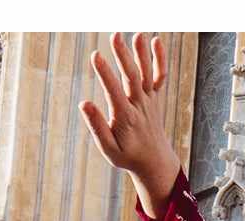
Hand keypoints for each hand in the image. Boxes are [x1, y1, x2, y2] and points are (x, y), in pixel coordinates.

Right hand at [79, 32, 181, 216]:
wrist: (154, 162)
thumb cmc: (127, 156)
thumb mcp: (109, 149)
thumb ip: (97, 127)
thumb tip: (84, 104)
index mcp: (126, 118)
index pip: (114, 92)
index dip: (105, 74)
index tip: (95, 56)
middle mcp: (140, 106)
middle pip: (132, 78)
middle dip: (123, 57)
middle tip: (115, 36)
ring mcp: (149, 100)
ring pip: (147, 74)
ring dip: (142, 53)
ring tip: (137, 34)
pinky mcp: (155, 97)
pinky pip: (160, 77)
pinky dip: (160, 60)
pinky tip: (157, 40)